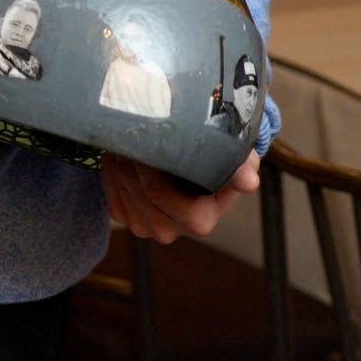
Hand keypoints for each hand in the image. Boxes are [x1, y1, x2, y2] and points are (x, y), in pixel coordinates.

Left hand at [102, 150, 261, 243]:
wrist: (198, 168)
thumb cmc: (219, 160)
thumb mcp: (234, 158)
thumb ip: (241, 168)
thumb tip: (249, 182)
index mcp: (198, 220)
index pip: (161, 195)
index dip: (150, 167)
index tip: (149, 138)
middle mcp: (170, 230)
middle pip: (138, 191)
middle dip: (133, 158)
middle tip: (135, 130)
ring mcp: (145, 226)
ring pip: (122, 190)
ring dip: (122, 162)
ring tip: (132, 139)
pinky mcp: (126, 218)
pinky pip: (111, 195)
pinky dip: (112, 173)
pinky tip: (125, 156)